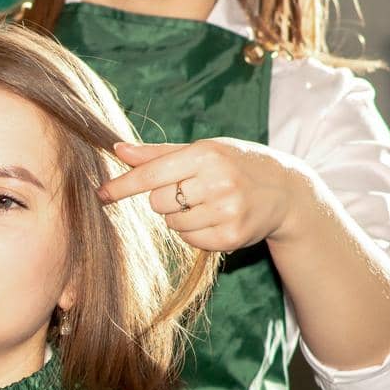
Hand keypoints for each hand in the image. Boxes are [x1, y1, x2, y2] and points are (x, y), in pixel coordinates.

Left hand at [98, 139, 309, 251]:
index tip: (101, 194)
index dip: (123, 186)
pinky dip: (194, 232)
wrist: (288, 191)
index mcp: (207, 155)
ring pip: (171, 223)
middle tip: (191, 190)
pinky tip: (216, 218)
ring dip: (180, 216)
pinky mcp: (232, 237)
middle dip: (164, 198)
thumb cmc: (236, 164)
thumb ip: (158, 154)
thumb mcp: (203, 150)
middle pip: (157, 202)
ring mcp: (227, 211)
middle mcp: (218, 182)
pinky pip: (189, 240)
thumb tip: (118, 149)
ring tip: (208, 203)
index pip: (151, 174)